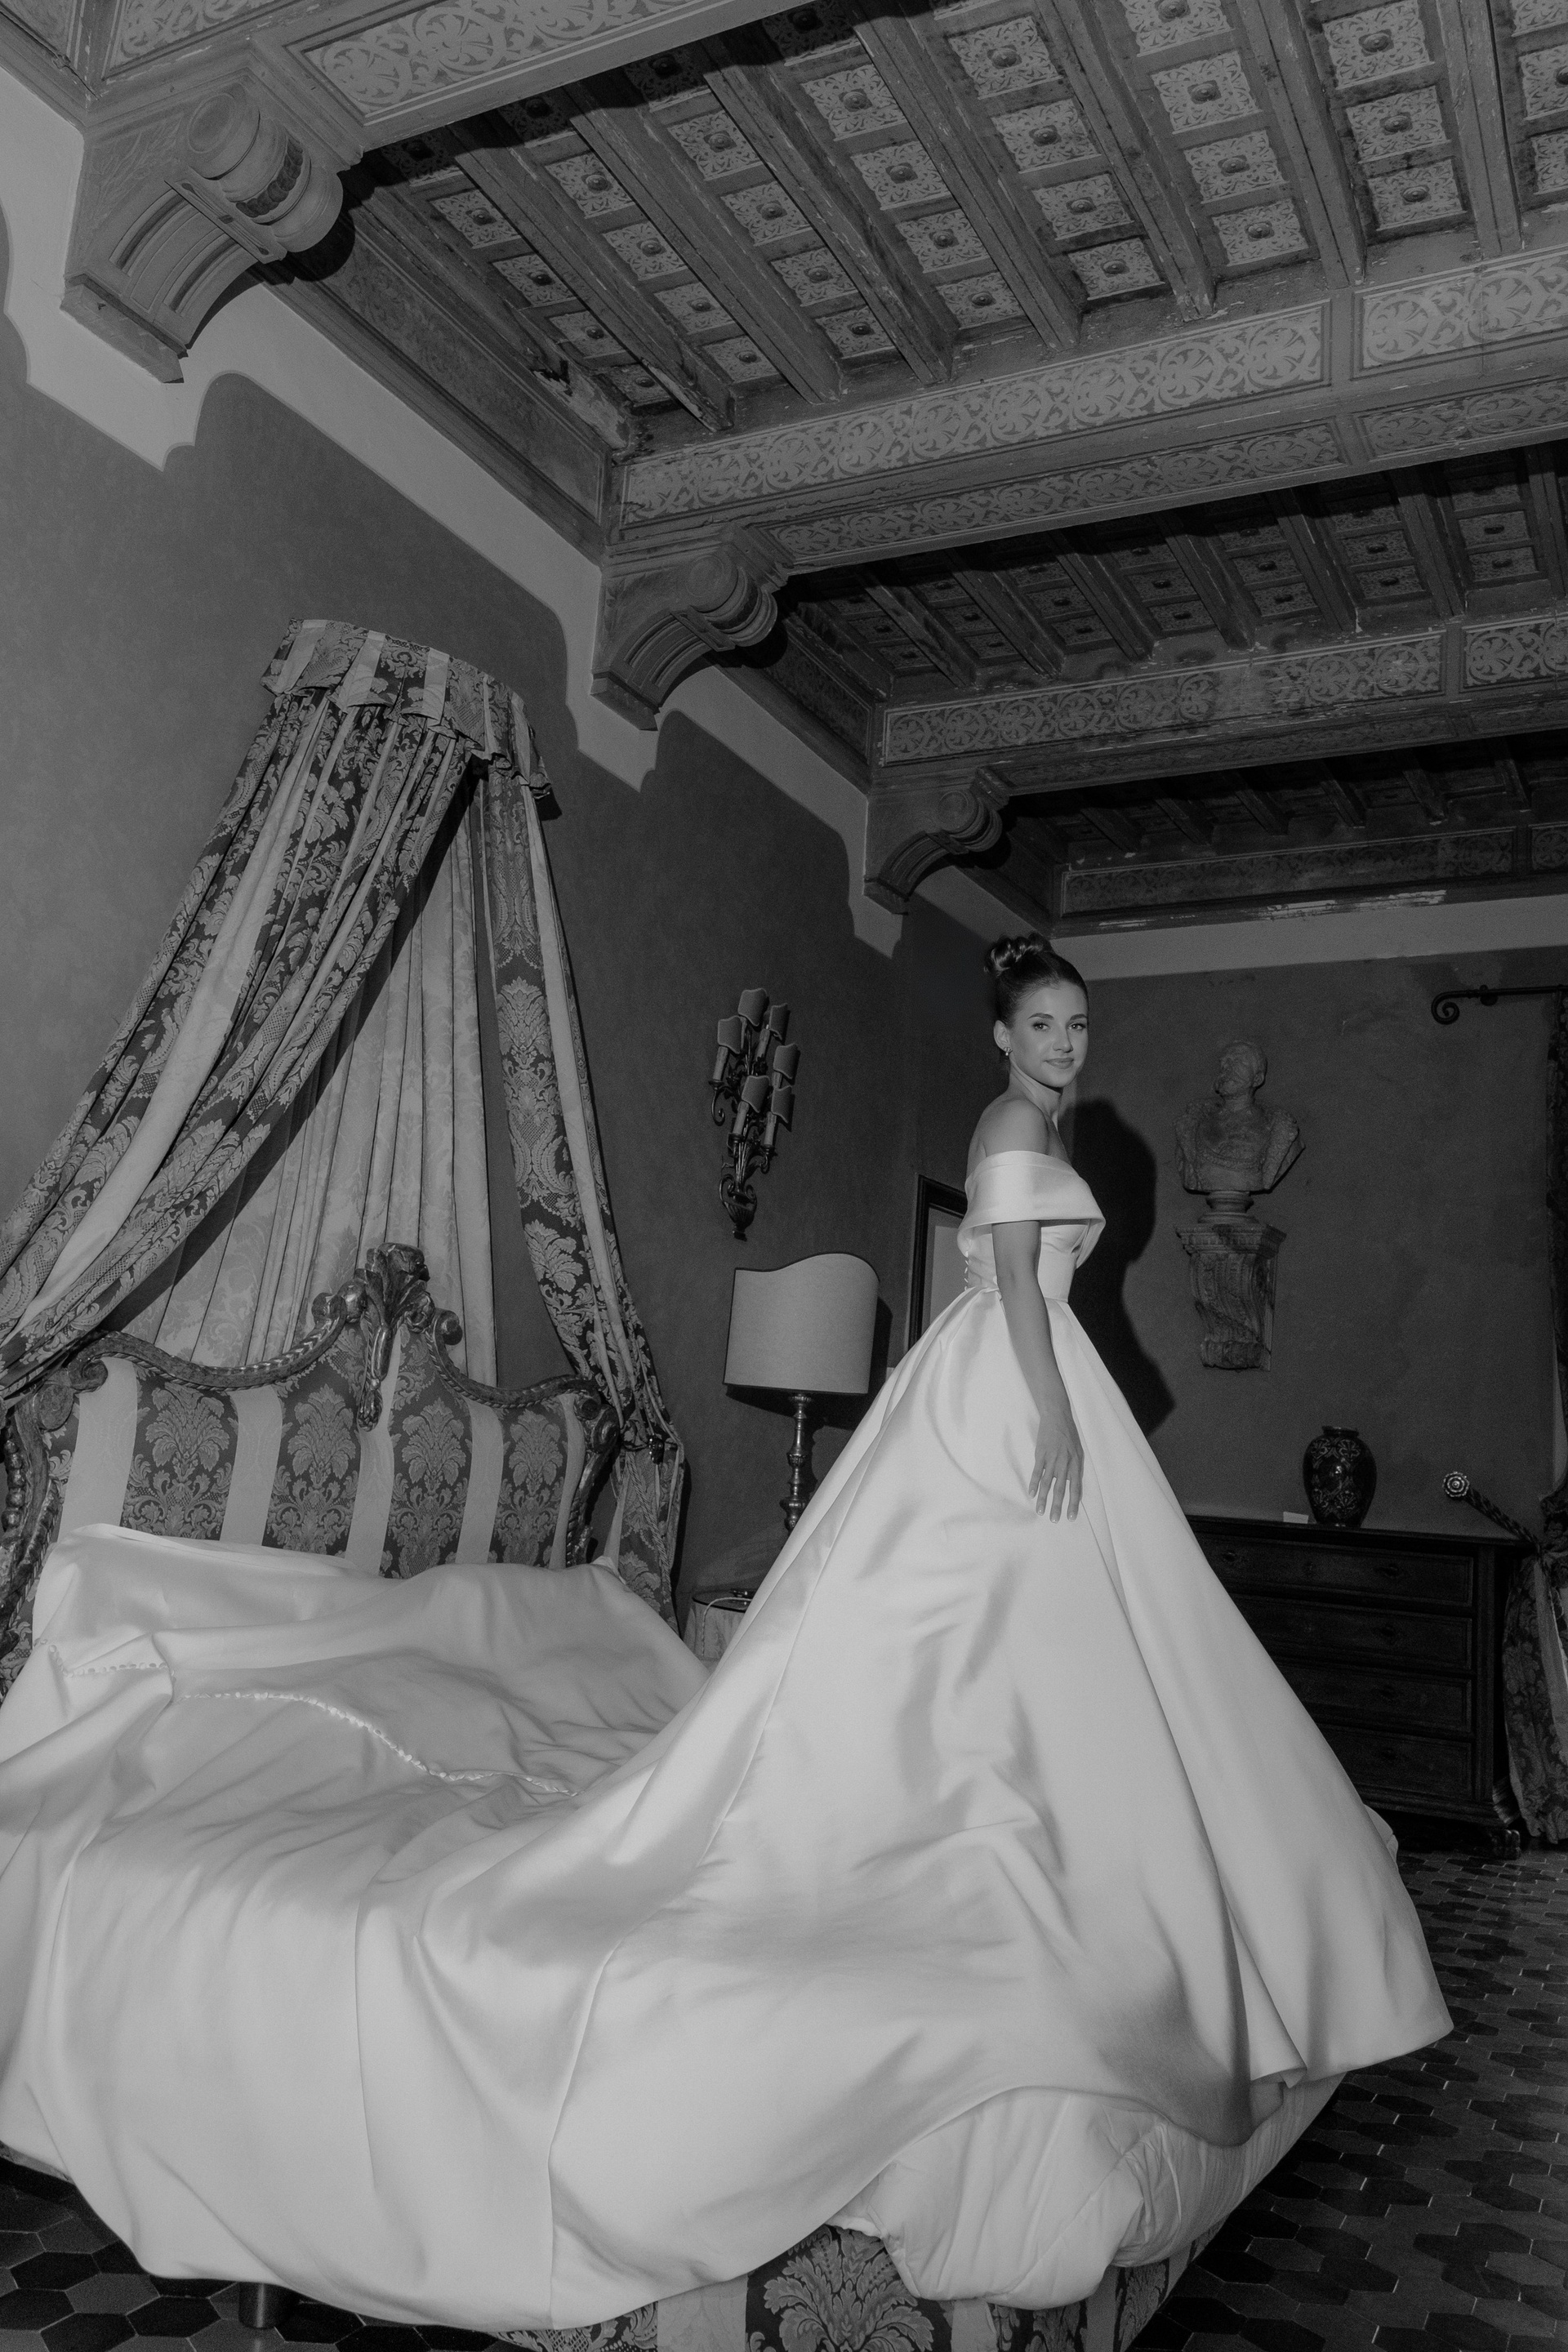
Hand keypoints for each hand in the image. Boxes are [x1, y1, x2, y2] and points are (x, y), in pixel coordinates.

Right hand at [1031, 1401, 1082, 1522]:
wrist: (1057, 1417)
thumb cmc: (1069, 1436)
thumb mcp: (1078, 1452)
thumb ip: (1075, 1469)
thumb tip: (1072, 1487)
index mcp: (1076, 1464)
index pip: (1076, 1488)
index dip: (1073, 1504)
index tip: (1070, 1517)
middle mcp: (1065, 1463)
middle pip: (1060, 1489)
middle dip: (1058, 1506)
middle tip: (1055, 1520)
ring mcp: (1052, 1459)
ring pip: (1047, 1483)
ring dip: (1043, 1499)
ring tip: (1040, 1512)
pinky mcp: (1041, 1454)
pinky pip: (1036, 1472)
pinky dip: (1033, 1484)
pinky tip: (1031, 1494)